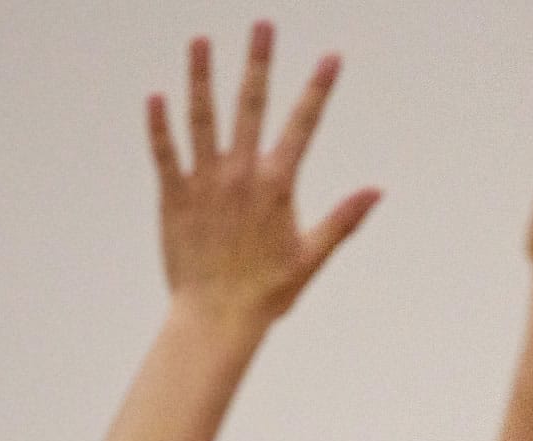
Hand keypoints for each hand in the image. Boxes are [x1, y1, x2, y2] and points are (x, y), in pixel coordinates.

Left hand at [146, 21, 379, 325]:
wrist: (217, 319)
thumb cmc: (266, 294)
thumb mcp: (311, 257)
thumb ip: (342, 219)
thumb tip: (377, 192)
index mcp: (276, 186)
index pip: (303, 126)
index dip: (318, 90)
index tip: (331, 58)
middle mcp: (241, 175)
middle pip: (251, 106)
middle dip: (259, 63)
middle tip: (262, 25)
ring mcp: (206, 183)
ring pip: (202, 118)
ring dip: (201, 76)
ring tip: (200, 40)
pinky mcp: (175, 197)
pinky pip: (165, 153)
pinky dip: (159, 125)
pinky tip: (156, 95)